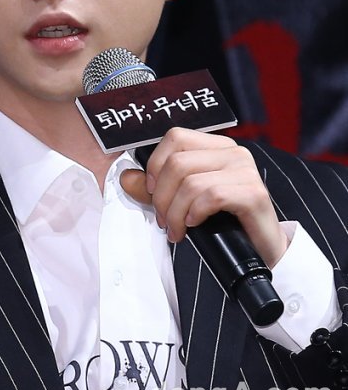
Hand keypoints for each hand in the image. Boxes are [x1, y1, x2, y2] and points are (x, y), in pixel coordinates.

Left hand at [121, 128, 287, 268]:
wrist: (263, 252)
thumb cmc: (224, 224)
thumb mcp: (183, 202)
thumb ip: (155, 189)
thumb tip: (126, 176)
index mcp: (216, 147)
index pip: (175, 137)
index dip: (156, 164)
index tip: (152, 192)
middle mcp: (233, 152)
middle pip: (178, 161)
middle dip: (162, 197)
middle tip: (164, 222)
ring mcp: (245, 170)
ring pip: (191, 182)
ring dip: (176, 212)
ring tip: (177, 230)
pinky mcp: (254, 192)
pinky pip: (211, 196)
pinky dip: (195, 212)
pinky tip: (195, 225)